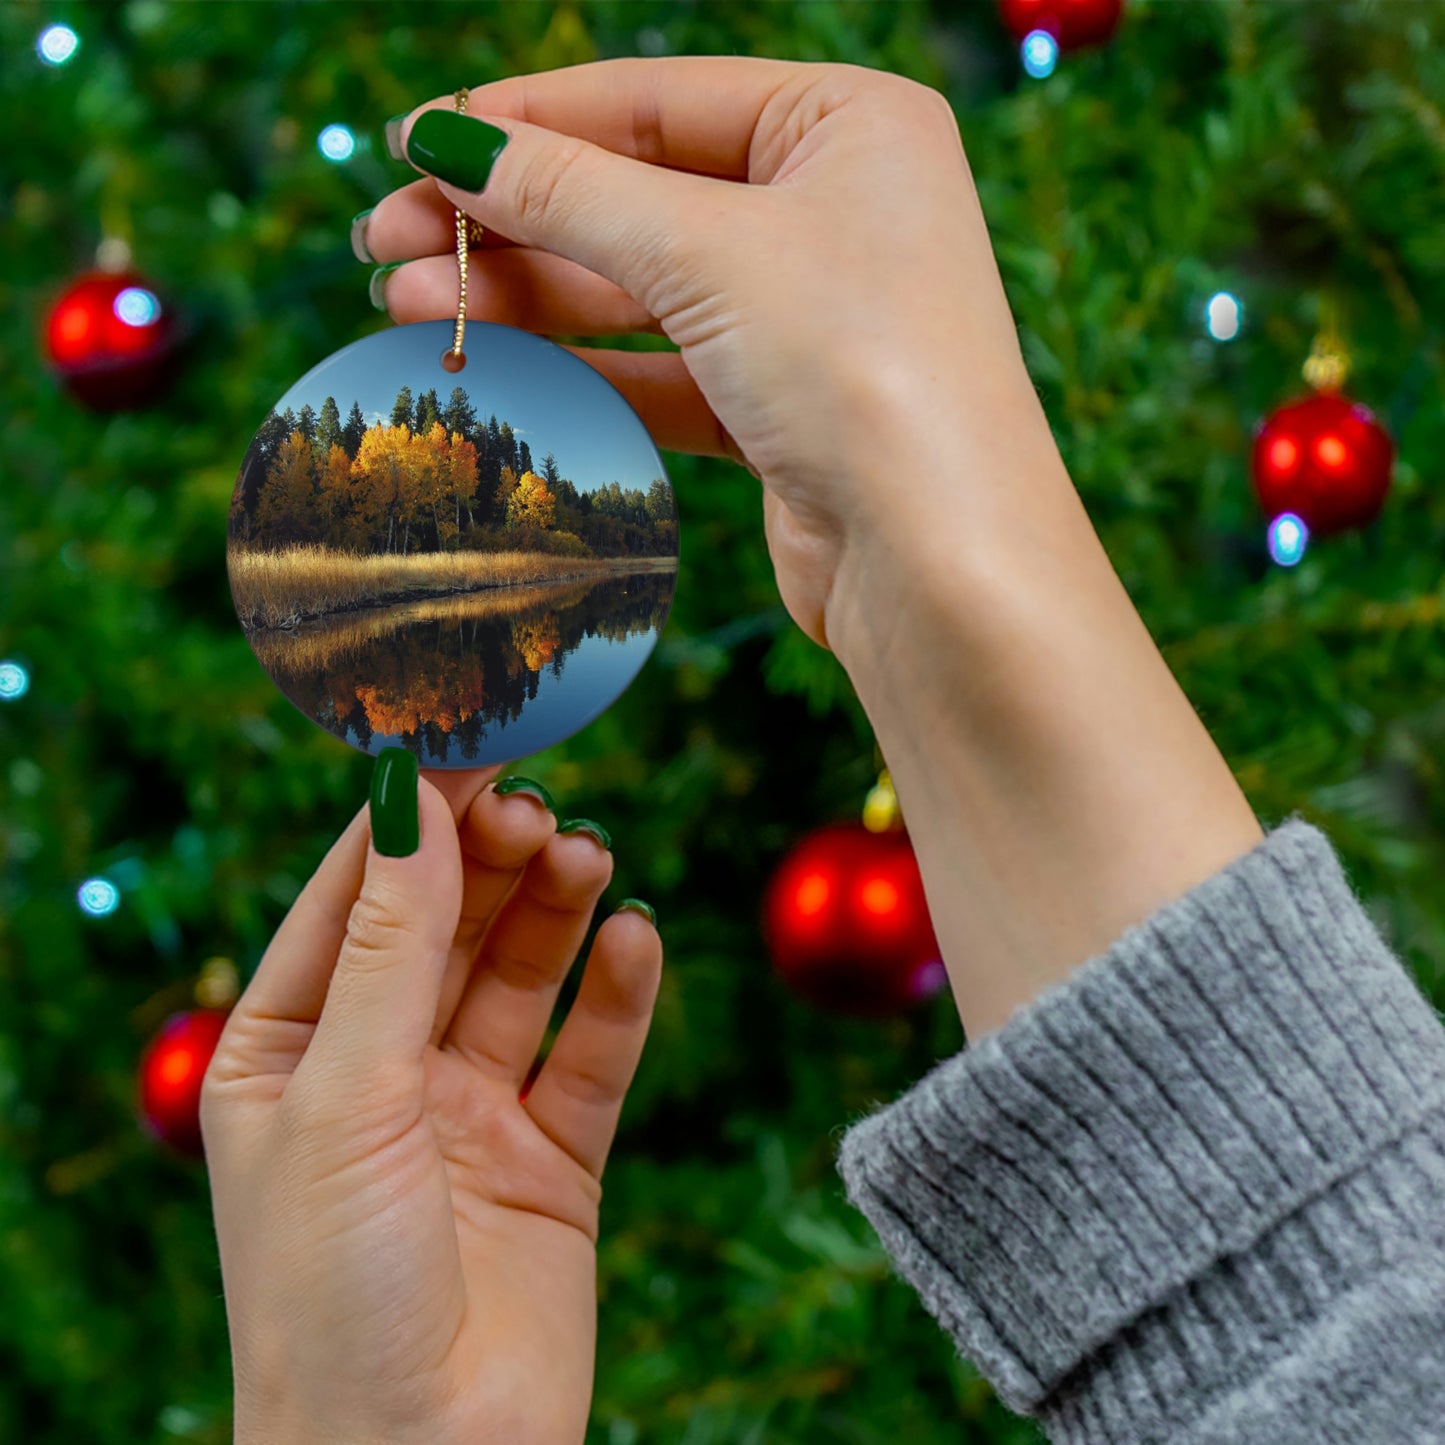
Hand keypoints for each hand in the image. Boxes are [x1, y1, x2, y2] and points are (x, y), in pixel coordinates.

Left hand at [201, 763, 661, 1444]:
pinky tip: (636, 941)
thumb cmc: (331, 1294)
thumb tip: (412, 801)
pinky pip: (591, 1055)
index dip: (409, 821)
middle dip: (490, 863)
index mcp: (289, 1052)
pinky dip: (617, 995)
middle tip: (540, 808)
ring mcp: (469, 1113)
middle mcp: (380, 1072)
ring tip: (589, 857)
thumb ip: (391, 947)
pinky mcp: (552, 1159)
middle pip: (447, 927)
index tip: (468, 743)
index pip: (352, 900)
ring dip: (555, 912)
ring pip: (522, 977)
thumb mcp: (346, 1096)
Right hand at [360, 56, 1055, 656]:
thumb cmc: (861, 369)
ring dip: (525, 296)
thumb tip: (446, 140)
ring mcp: (810, 314)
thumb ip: (570, 192)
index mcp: (848, 124)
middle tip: (384, 241)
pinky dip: (581, 367)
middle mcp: (835, 209)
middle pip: (637, 195)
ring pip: (640, 289)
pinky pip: (662, 370)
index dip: (526, 120)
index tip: (413, 142)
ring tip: (405, 306)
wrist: (938, 562)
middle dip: (508, 219)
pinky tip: (491, 362)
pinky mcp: (783, 408)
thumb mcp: (706, 251)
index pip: (655, 100)